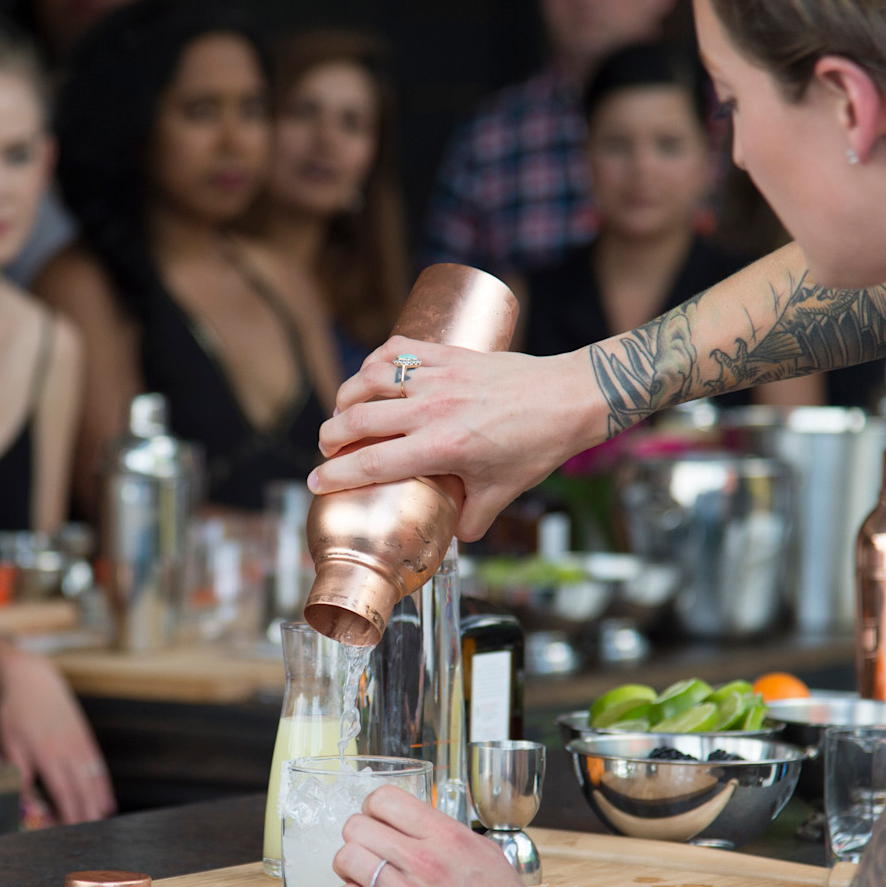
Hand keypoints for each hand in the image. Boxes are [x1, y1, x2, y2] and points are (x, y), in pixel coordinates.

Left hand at [0, 639, 115, 823]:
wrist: (34, 679)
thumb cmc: (16, 711)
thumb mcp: (9, 740)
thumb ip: (18, 770)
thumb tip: (23, 797)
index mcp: (47, 753)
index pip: (62, 791)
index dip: (68, 813)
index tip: (70, 831)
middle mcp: (68, 749)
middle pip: (82, 789)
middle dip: (86, 814)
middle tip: (89, 836)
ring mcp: (80, 743)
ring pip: (93, 779)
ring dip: (97, 803)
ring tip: (100, 824)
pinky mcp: (85, 737)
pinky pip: (98, 766)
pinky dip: (103, 786)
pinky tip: (106, 801)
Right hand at [311, 335, 606, 541]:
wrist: (569, 397)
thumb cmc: (538, 445)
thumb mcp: (502, 493)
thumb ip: (471, 521)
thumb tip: (449, 536)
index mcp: (441, 448)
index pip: (372, 462)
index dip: (336, 475)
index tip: (316, 483)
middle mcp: (432, 409)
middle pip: (358, 418)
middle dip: (331, 436)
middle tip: (326, 450)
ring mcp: (439, 377)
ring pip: (370, 379)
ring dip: (346, 396)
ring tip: (341, 412)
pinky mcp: (450, 355)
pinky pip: (398, 350)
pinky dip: (376, 361)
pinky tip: (370, 374)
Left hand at [331, 785, 561, 886]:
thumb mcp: (487, 855)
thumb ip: (448, 836)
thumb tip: (417, 826)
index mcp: (449, 837)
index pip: (385, 799)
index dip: (372, 809)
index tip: (376, 824)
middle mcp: (427, 861)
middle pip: (358, 826)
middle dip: (357, 839)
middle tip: (366, 854)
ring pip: (347, 859)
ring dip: (348, 869)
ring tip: (361, 879)